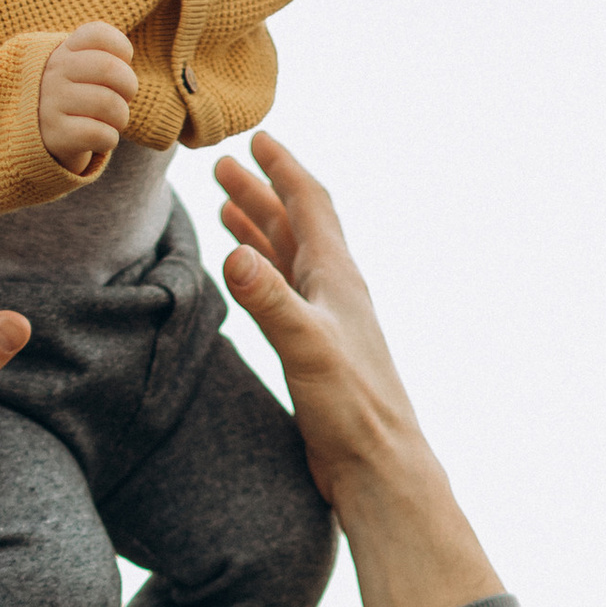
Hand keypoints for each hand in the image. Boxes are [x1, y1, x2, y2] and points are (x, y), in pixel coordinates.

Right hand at [37, 20, 138, 168]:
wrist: (40, 138)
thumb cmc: (75, 99)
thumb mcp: (82, 70)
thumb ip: (105, 57)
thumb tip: (125, 70)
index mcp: (63, 51)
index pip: (98, 33)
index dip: (122, 49)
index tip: (120, 66)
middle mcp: (53, 72)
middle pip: (109, 68)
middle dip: (129, 86)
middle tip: (123, 98)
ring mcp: (50, 103)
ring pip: (109, 104)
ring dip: (121, 117)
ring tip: (112, 121)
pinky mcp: (54, 135)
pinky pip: (100, 133)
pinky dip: (110, 138)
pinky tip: (101, 138)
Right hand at [214, 135, 502, 606]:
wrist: (380, 467)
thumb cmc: (353, 410)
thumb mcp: (306, 347)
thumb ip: (270, 300)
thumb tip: (234, 252)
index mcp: (338, 279)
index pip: (311, 206)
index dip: (284, 169)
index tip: (258, 139)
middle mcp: (336, 293)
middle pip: (297, 226)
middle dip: (263, 193)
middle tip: (225, 168)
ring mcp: (328, 322)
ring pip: (290, 259)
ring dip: (261, 231)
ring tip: (229, 210)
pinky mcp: (318, 353)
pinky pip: (286, 295)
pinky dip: (264, 274)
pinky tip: (249, 279)